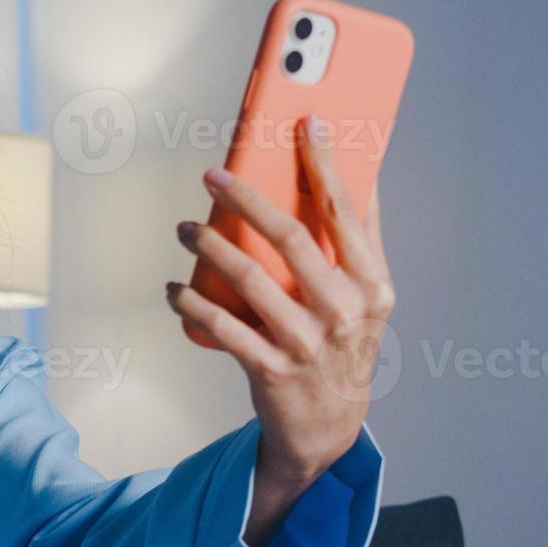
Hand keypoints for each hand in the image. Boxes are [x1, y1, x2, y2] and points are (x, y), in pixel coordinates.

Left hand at [166, 114, 396, 479]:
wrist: (329, 424)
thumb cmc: (343, 345)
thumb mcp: (366, 297)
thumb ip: (359, 241)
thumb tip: (357, 173)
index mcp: (372, 283)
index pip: (346, 211)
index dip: (325, 163)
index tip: (306, 122)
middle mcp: (344, 310)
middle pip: (289, 237)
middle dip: (245, 198)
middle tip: (213, 175)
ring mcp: (307, 341)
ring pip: (249, 279)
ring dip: (209, 245)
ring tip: (185, 228)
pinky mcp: (271, 368)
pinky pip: (222, 327)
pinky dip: (192, 304)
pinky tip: (176, 289)